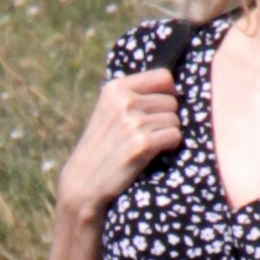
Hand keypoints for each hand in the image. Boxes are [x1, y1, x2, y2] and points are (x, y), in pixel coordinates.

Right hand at [53, 61, 184, 225]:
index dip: (168, 94)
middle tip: (145, 134)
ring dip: (167, 134)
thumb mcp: (110, 111)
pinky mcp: (142, 143)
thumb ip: (136, 95)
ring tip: (145, 145)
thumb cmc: (103, 147)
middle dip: (166, 117)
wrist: (83, 182)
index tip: (159, 109)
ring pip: (175, 120)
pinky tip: (152, 153)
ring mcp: (132, 122)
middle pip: (172, 101)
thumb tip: (176, 88)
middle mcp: (124, 101)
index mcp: (116, 88)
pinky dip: (169, 146)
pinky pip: (175, 136)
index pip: (164, 77)